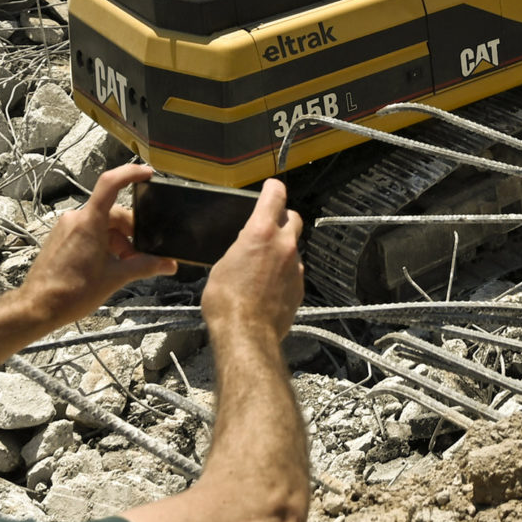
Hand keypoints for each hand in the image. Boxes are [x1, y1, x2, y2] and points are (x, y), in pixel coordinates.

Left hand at [14, 164, 176, 333]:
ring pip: (101, 225)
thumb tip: (168, 264)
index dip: (130, 173)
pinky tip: (107, 266)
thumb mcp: (115, 278)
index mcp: (90, 222)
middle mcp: (76, 219)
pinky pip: (88, 233)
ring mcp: (66, 228)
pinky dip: (102, 244)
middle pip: (112, 212)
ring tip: (123, 266)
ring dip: (117, 241)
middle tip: (140, 255)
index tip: (147, 174)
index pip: (110, 183)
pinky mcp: (60, 238)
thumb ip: (145, 266)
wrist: (38, 307)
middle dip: (131, 232)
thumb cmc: (71, 293)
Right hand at [200, 179, 302, 347]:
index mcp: (261, 232)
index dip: (273, 188)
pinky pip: (294, 270)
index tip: (272, 187)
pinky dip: (284, 271)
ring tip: (263, 264)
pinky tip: (269, 284)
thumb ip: (240, 249)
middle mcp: (284, 245)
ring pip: (294, 246)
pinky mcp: (299, 286)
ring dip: (283, 248)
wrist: (246, 334)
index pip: (275, 196)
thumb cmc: (227, 302)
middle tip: (268, 226)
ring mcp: (295, 266)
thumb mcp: (222, 266)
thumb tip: (245, 249)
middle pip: (292, 218)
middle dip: (282, 218)